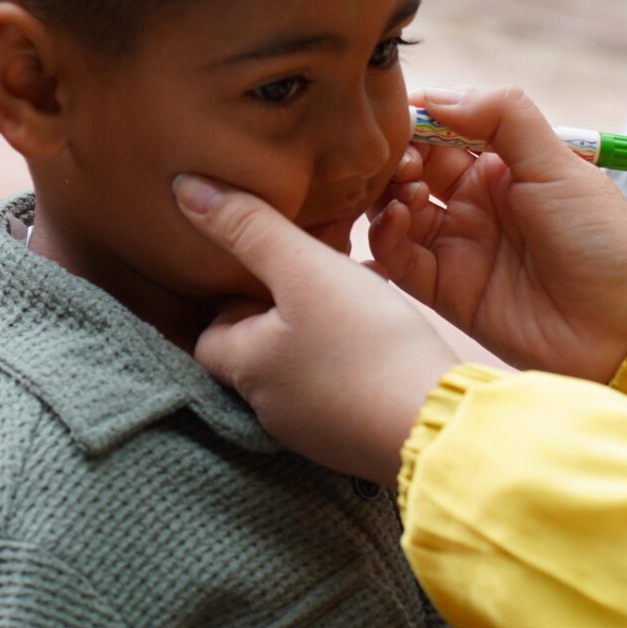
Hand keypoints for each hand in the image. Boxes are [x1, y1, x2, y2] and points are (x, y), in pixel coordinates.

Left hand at [175, 173, 457, 485]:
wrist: (441, 428)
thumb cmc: (367, 346)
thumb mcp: (306, 270)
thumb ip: (250, 228)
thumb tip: (186, 190)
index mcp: (246, 367)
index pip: (210, 331)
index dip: (231, 294)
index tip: (261, 266)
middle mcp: (269, 405)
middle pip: (260, 344)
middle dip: (284, 305)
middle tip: (315, 269)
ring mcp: (313, 428)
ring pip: (305, 361)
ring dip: (324, 327)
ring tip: (359, 291)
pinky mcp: (355, 437)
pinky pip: (341, 384)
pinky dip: (353, 354)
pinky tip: (386, 332)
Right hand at [370, 88, 626, 381]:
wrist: (625, 327)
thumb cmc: (603, 239)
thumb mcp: (559, 163)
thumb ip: (503, 116)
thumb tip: (438, 96)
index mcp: (503, 166)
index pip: (443, 130)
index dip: (417, 120)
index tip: (398, 115)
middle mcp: (475, 203)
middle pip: (412, 168)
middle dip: (397, 157)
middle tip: (402, 160)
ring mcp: (458, 246)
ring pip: (397, 210)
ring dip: (389, 194)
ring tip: (407, 192)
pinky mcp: (445, 291)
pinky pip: (399, 258)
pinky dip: (387, 236)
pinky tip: (399, 220)